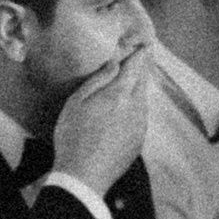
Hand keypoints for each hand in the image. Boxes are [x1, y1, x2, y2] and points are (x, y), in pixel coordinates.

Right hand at [47, 43, 151, 201]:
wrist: (84, 176)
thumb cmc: (74, 137)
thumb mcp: (77, 102)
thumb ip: (99, 79)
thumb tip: (115, 62)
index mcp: (120, 94)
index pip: (137, 65)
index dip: (140, 51)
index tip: (143, 41)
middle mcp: (137, 107)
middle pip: (144, 80)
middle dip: (142, 67)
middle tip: (140, 54)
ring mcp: (141, 125)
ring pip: (143, 99)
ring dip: (138, 88)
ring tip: (129, 81)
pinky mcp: (139, 140)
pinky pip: (140, 116)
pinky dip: (135, 107)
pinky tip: (123, 110)